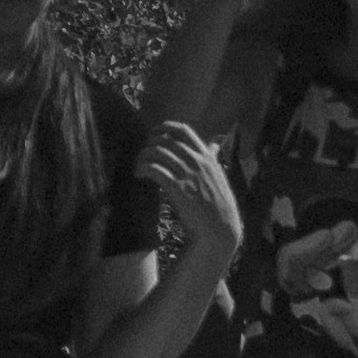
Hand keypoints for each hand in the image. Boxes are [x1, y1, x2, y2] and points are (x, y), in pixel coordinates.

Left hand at [145, 122, 242, 262]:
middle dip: (149, 143)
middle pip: (165, 140)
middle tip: (143, 154)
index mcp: (206, 157)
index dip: (165, 127)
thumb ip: (213, 158)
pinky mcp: (177, 188)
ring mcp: (187, 174)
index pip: (183, 130)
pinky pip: (154, 168)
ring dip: (142, 156)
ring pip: (157, 152)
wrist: (219, 230)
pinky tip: (139, 174)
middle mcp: (197, 162)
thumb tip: (214, 144)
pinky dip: (142, 168)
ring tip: (138, 166)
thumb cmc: (218, 205)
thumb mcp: (219, 176)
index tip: (154, 133)